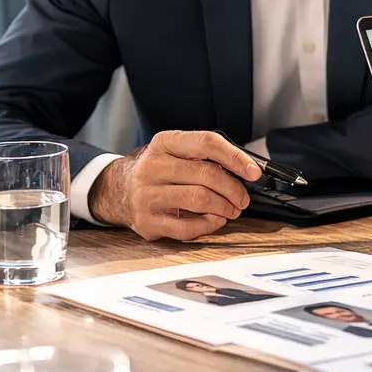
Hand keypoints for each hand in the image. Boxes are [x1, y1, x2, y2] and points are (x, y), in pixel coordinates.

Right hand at [88, 130, 261, 240]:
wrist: (118, 190)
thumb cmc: (159, 171)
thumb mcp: (176, 152)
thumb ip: (206, 156)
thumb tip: (246, 169)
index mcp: (164, 143)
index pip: (207, 143)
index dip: (236, 157)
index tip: (253, 171)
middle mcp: (153, 166)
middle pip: (207, 175)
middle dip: (234, 189)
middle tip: (243, 197)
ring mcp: (147, 195)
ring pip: (200, 200)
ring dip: (225, 207)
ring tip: (232, 209)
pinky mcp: (146, 221)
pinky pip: (187, 227)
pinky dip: (209, 225)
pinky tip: (215, 220)